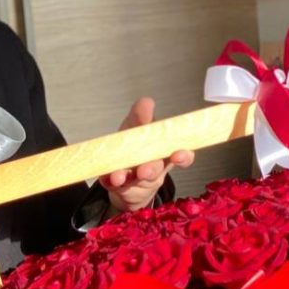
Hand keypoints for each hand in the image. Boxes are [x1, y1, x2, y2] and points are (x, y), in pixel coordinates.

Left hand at [100, 97, 194, 213]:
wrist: (125, 174)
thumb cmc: (135, 145)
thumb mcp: (138, 125)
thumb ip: (142, 116)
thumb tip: (147, 102)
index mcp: (164, 154)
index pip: (181, 157)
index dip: (183, 157)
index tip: (178, 155)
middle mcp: (153, 170)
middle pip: (156, 171)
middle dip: (150, 170)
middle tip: (144, 170)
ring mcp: (136, 180)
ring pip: (134, 181)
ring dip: (127, 178)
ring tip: (119, 176)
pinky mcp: (118, 186)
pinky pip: (113, 185)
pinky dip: (109, 181)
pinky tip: (106, 177)